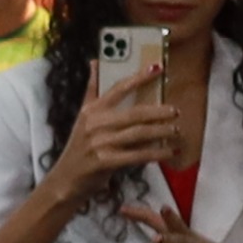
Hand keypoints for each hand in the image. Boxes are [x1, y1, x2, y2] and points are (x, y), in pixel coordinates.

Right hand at [47, 58, 176, 196]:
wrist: (65, 179)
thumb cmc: (79, 147)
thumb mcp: (82, 118)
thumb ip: (92, 91)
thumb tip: (95, 62)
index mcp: (91, 110)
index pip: (118, 88)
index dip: (139, 77)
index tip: (157, 67)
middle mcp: (95, 124)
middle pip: (135, 113)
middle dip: (159, 112)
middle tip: (176, 111)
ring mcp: (100, 143)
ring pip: (139, 134)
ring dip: (161, 132)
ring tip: (176, 131)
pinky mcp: (105, 162)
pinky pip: (138, 155)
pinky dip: (157, 153)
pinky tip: (169, 152)